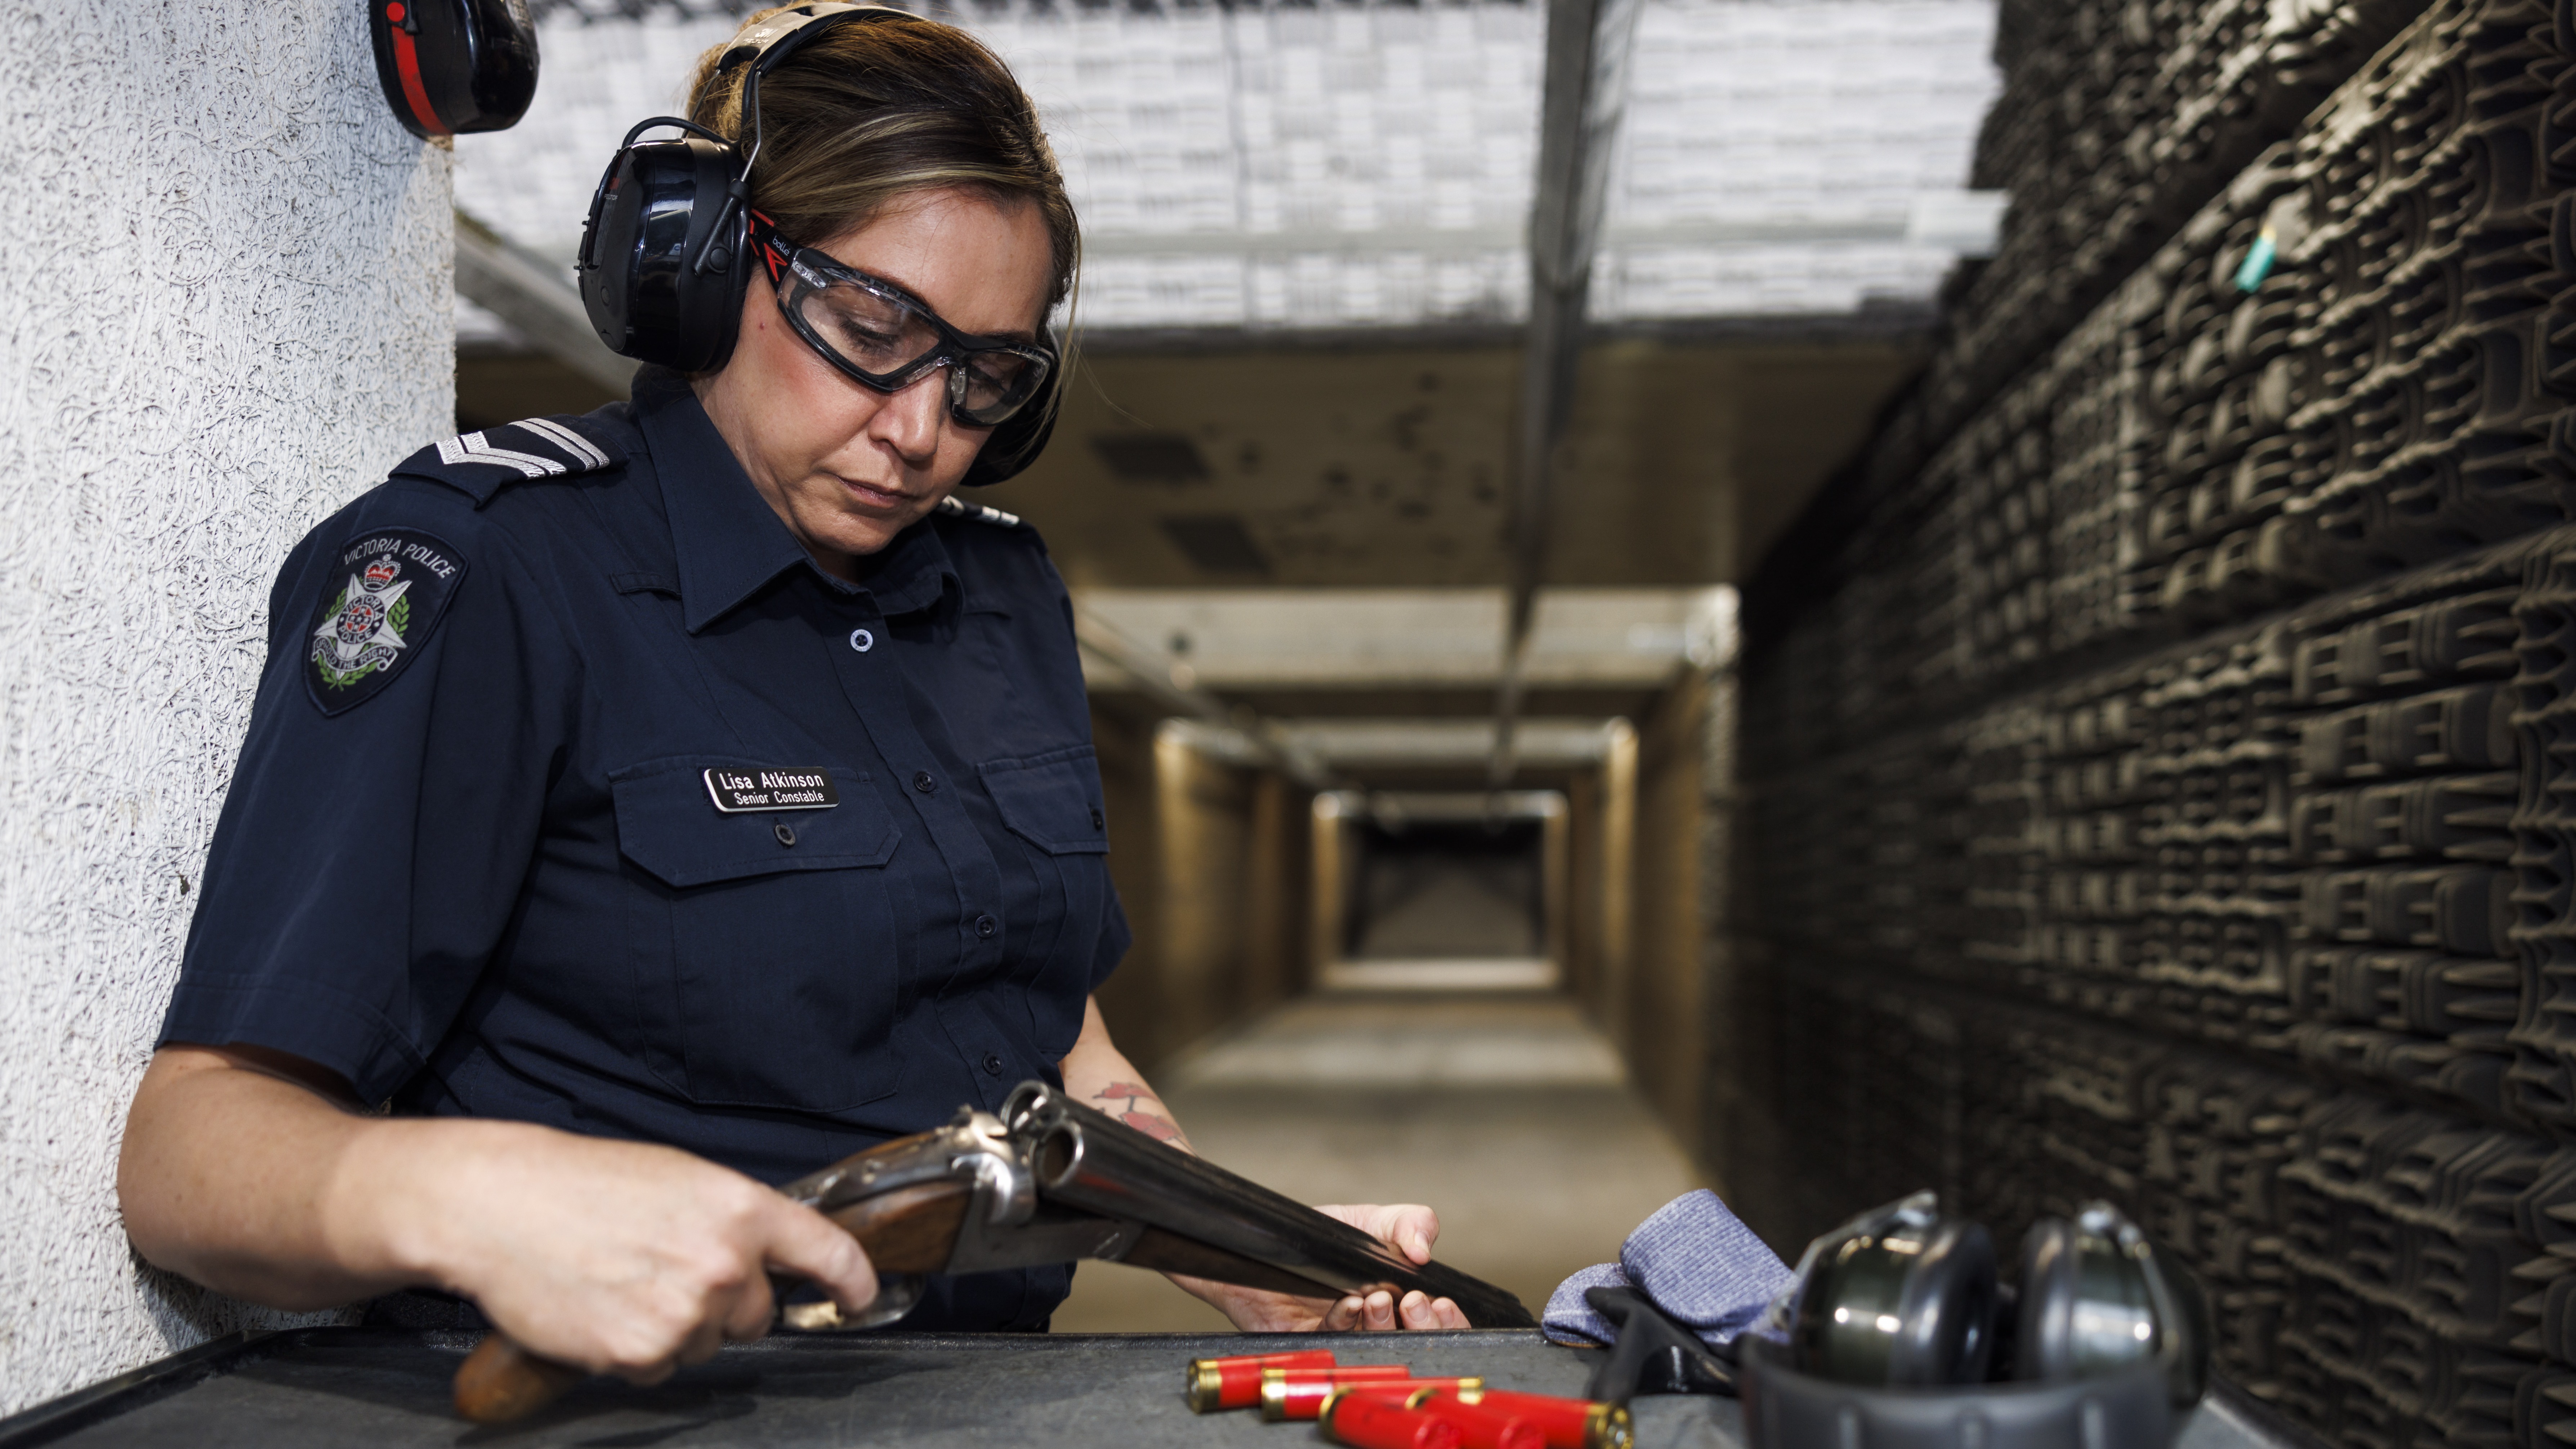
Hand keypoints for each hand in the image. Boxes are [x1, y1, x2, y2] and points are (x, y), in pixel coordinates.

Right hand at [120, 1046, 879, 1386]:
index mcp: (739, 1207)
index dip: (851, 1280)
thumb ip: (731, 1222)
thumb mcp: (676, 1180)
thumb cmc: (584, 1186)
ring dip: (677, 1327)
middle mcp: (724, 1263)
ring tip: (624, 1282)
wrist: (499, 1206)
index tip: (861, 1296)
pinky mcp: (638, 1351)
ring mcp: (683, 1312)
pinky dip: (636, 1349)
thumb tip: (765, 1261)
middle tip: (667, 1271)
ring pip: (706, 1344)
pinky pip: (659, 1367)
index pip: (824, 1250)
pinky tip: (603, 1310)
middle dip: (725, 1303)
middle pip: (757, 1314)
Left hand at [1172, 1204, 1471, 1331]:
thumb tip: (1424, 1250)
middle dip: (1422, 1326)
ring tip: (1375, 1296)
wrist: (1263, 1241)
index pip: (1440, 1324)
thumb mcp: (1371, 1220)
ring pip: (1378, 1349)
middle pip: (1417, 1345)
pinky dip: (1345, 1322)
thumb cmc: (1320, 1236)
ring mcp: (1345, 1339)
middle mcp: (1376, 1327)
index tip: (1442, 1301)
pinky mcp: (1311, 1345)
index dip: (1449, 1321)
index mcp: (1399, 1303)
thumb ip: (1410, 1223)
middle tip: (1414, 1302)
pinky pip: (1335, 1344)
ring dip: (1381, 1324)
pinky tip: (1347, 1303)